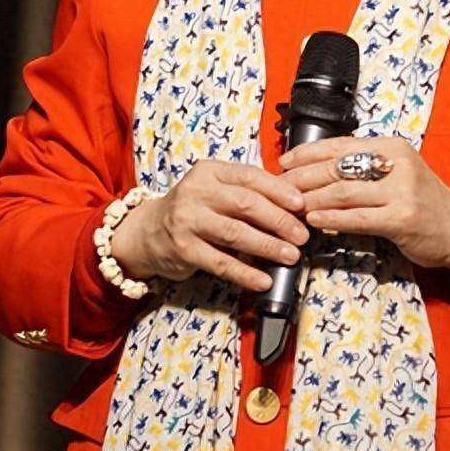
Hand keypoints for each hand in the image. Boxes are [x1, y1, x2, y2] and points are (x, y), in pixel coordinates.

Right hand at [110, 160, 309, 290]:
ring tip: (290, 256)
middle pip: (246, 204)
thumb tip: (293, 203)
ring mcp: (187, 220)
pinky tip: (263, 279)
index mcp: (210, 171)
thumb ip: (247, 191)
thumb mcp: (215, 189)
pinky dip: (245, 273)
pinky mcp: (183, 249)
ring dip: (268, 246)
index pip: (250, 177)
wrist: (147, 232)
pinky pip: (221, 263)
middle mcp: (196, 192)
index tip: (301, 204)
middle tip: (302, 235)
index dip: (279, 191)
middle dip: (279, 220)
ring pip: (235, 234)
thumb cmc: (193, 209)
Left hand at [279, 136, 449, 271]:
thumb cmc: (424, 201)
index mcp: (391, 147)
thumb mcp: (397, 173)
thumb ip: (364, 168)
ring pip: (344, 192)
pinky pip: (358, 218)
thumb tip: (316, 170)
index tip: (284, 162)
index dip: (307, 153)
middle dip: (303, 177)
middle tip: (280, 188)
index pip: (340, 144)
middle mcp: (397, 164)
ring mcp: (402, 191)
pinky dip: (332, 218)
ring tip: (291, 206)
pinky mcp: (403, 218)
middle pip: (337, 167)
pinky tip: (315, 220)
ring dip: (312, 199)